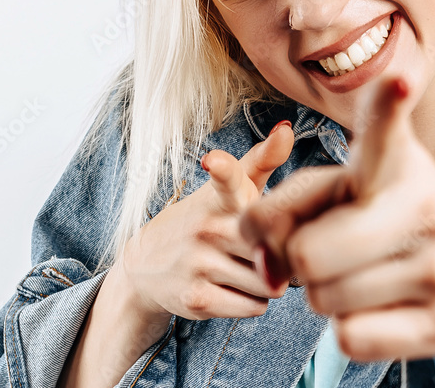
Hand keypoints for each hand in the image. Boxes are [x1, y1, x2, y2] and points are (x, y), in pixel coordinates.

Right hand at [113, 120, 295, 325]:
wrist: (145, 266)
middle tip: (268, 247)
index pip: (224, 179)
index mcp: (218, 197)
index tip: (212, 160)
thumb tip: (288, 127)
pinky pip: (254, 307)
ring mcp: (198, 263)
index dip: (222, 169)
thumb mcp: (228, 189)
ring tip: (249, 268)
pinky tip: (237, 289)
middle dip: (281, 252)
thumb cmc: (206, 220)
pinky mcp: (196, 299)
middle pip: (273, 246)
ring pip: (269, 281)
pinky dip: (255, 302)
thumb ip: (262, 160)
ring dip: (270, 281)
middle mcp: (206, 228)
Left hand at [239, 76, 434, 361]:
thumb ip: (279, 211)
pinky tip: (384, 304)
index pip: (385, 128)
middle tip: (330, 246)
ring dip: (326, 294)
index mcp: (395, 161)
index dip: (388, 103)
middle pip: (305, 253)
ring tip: (365, 271)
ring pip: (324, 301)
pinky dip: (350, 328)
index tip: (399, 77)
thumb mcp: (334, 188)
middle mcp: (429, 204)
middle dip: (297, 259)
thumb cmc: (378, 212)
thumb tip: (269, 272)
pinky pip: (351, 339)